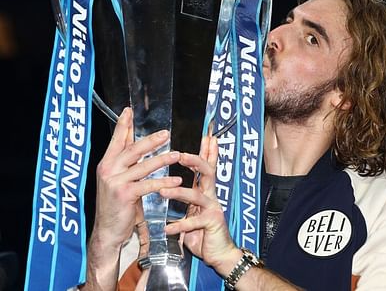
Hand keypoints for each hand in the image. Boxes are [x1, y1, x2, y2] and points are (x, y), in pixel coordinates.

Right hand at [92, 107, 182, 249]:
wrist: (107, 231)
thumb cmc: (116, 206)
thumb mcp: (118, 181)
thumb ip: (126, 164)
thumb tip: (137, 145)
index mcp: (106, 164)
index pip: (116, 140)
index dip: (122, 125)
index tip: (128, 110)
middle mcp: (108, 169)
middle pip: (132, 149)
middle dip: (150, 140)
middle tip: (166, 133)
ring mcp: (115, 182)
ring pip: (143, 166)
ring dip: (162, 160)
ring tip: (177, 155)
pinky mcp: (124, 194)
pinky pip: (148, 185)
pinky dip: (164, 183)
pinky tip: (176, 181)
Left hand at [161, 136, 240, 274]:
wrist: (219, 253)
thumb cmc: (203, 231)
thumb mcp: (193, 210)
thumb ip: (185, 198)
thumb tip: (169, 187)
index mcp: (205, 191)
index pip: (207, 166)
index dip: (208, 151)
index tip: (207, 136)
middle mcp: (211, 196)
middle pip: (207, 172)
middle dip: (196, 161)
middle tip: (181, 155)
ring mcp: (213, 208)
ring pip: (197, 195)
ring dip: (179, 192)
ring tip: (162, 191)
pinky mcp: (211, 224)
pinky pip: (193, 222)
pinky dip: (179, 225)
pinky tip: (167, 227)